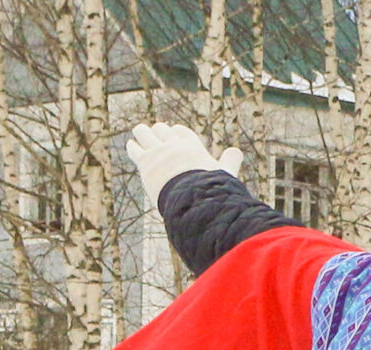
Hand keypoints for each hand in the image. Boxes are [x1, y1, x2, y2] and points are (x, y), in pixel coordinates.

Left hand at [126, 123, 243, 208]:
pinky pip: (135, 149)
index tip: (174, 134)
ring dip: (143, 132)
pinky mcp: (145, 163)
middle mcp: (173, 145)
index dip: (177, 132)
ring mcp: (158, 152)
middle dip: (160, 132)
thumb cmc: (212, 189)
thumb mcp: (225, 174)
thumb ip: (230, 162)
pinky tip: (133, 145)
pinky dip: (133, 146)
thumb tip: (237, 151)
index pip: (181, 132)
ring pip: (145, 133)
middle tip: (157, 135)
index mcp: (192, 145)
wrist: (194, 200)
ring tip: (141, 132)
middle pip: (162, 130)